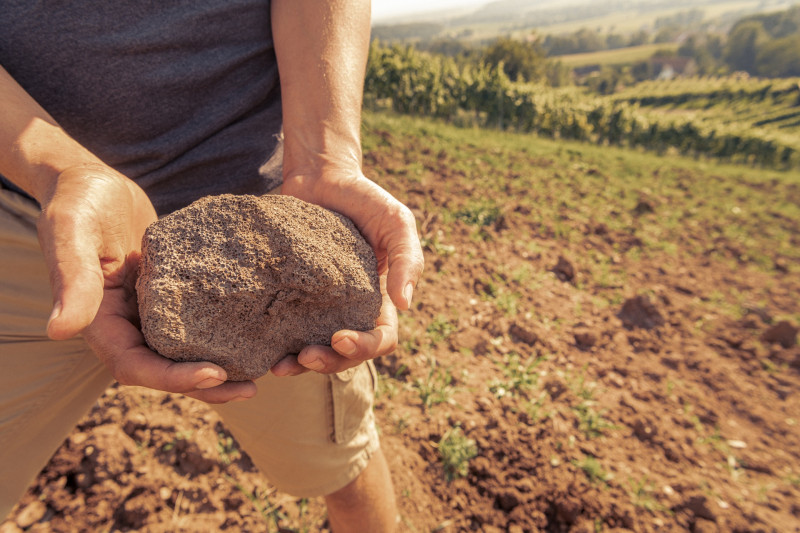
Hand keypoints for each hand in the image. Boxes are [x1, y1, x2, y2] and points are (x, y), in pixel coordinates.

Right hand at [38, 165, 256, 402]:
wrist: (91, 179)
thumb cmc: (77, 201)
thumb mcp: (72, 232)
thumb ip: (71, 278)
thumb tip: (59, 331)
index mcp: (100, 323)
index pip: (135, 366)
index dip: (172, 378)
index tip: (214, 373)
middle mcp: (127, 325)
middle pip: (165, 370)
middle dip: (206, 385)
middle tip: (251, 389)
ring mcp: (151, 312)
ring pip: (185, 352)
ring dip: (221, 367)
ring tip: (263, 371)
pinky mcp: (172, 294)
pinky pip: (198, 321)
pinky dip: (224, 332)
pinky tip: (259, 331)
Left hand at [272, 171, 423, 374]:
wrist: (320, 176)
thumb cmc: (365, 198)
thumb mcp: (396, 222)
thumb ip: (407, 260)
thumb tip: (406, 305)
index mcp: (378, 301)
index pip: (381, 338)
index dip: (364, 347)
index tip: (340, 337)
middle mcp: (348, 311)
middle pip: (346, 355)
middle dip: (329, 362)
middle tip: (306, 356)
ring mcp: (316, 308)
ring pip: (314, 350)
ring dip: (300, 365)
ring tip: (279, 366)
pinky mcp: (287, 298)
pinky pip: (284, 330)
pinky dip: (274, 345)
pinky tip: (260, 349)